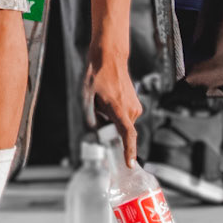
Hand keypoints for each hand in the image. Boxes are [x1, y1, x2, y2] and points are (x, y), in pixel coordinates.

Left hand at [83, 45, 141, 166]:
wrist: (109, 58)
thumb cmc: (96, 75)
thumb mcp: (86, 96)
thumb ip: (90, 116)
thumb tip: (95, 130)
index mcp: (119, 109)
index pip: (128, 134)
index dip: (129, 151)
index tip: (130, 164)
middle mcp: (131, 110)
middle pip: (120, 130)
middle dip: (109, 127)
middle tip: (98, 110)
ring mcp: (136, 107)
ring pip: (122, 123)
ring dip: (112, 118)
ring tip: (103, 100)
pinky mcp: (136, 105)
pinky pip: (125, 117)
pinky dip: (117, 114)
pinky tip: (109, 99)